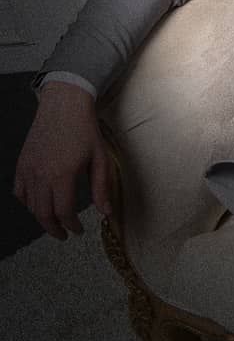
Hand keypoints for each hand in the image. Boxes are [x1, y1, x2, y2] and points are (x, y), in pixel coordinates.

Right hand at [13, 82, 112, 238]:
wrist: (64, 105)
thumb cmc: (85, 130)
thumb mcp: (100, 158)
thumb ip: (101, 188)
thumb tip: (106, 213)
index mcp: (63, 175)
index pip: (64, 212)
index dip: (71, 226)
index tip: (78, 230)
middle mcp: (41, 175)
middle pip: (43, 214)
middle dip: (54, 229)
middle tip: (64, 234)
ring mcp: (28, 170)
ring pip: (30, 205)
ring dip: (41, 217)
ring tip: (55, 221)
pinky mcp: (21, 164)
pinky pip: (19, 192)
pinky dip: (28, 203)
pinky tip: (39, 203)